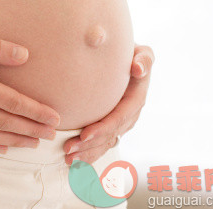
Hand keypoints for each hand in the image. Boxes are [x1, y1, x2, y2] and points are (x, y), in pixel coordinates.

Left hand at [63, 44, 154, 164]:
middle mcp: (130, 115)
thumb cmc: (132, 54)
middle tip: (68, 150)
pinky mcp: (112, 126)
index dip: (103, 128)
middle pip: (109, 135)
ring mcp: (121, 123)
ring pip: (105, 143)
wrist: (127, 59)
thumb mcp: (143, 52)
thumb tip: (138, 69)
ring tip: (68, 159)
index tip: (84, 134)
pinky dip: (88, 153)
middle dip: (89, 145)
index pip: (119, 117)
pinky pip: (102, 143)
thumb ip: (144, 59)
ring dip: (87, 153)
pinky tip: (73, 161)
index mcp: (136, 99)